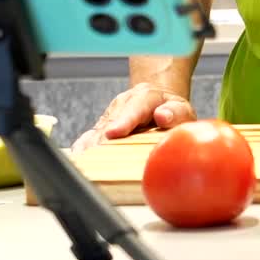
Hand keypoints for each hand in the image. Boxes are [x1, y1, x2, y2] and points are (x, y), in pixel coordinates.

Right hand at [71, 82, 196, 154]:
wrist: (157, 100)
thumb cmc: (170, 109)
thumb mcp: (181, 108)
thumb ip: (175, 112)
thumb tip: (163, 116)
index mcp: (144, 97)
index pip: (133, 108)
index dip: (123, 121)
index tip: (112, 133)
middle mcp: (123, 104)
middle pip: (110, 122)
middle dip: (101, 140)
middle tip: (95, 158)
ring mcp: (110, 115)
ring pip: (98, 130)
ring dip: (91, 146)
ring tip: (84, 161)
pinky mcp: (102, 127)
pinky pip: (91, 136)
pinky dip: (84, 146)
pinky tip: (79, 157)